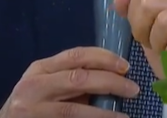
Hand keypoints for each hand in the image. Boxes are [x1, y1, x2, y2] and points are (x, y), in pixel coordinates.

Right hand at [0, 47, 138, 117]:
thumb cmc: (33, 102)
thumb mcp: (47, 83)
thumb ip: (74, 77)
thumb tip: (115, 77)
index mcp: (40, 68)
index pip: (77, 55)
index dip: (104, 59)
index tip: (126, 66)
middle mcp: (34, 87)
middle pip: (78, 79)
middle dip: (110, 83)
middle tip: (133, 89)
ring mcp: (33, 111)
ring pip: (74, 110)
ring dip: (104, 113)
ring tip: (124, 116)